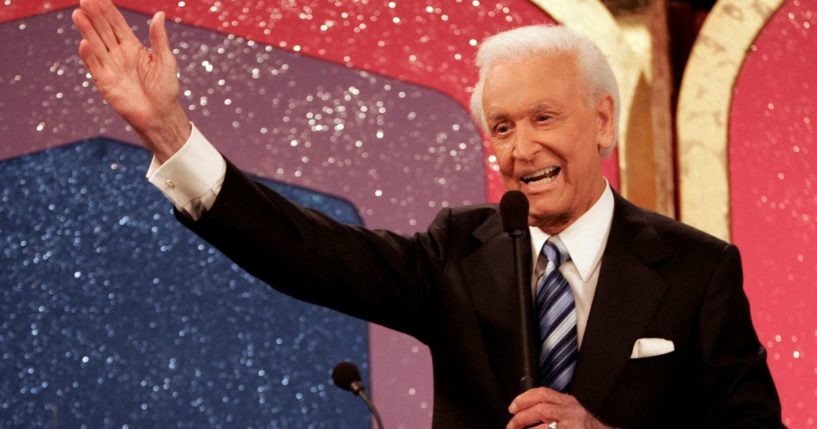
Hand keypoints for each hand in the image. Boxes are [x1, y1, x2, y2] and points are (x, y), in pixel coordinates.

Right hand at [72, 0, 189, 161]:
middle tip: (85, 0)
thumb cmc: (166, 89)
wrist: (161, 115)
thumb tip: (159, 14)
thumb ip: (159, 38)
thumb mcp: (166, 60)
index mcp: (133, 47)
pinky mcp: (105, 82)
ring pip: (96, 45)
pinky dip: (90, 56)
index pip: (117, 24)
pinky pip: (95, 66)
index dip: (108, 11)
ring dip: (87, 31)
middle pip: (103, 30)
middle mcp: (119, 54)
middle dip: (95, 15)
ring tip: (78, 14)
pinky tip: (85, 43)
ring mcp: (111, 67)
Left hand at [506, 387, 610, 428]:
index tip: (512, 407)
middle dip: (521, 418)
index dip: (524, 399)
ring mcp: (571, 426)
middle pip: (540, 409)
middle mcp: (570, 412)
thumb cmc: (582, 426)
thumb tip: (524, 409)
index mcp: (567, 402)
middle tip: (512, 426)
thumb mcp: (569, 411)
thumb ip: (551, 406)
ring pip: (543, 427)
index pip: (542, 393)